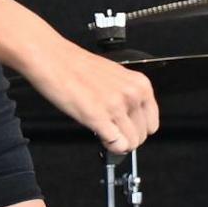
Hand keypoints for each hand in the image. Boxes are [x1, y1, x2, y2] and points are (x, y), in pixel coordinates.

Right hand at [20, 38, 158, 154]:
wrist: (55, 60)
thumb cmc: (80, 67)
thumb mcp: (117, 78)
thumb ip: (128, 97)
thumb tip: (131, 119)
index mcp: (140, 85)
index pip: (152, 123)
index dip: (137, 130)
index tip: (126, 129)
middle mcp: (132, 95)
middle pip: (142, 136)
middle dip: (127, 139)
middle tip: (112, 132)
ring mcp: (116, 106)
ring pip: (130, 143)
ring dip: (117, 144)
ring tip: (104, 133)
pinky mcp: (97, 116)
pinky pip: (115, 144)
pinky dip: (109, 146)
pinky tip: (100, 135)